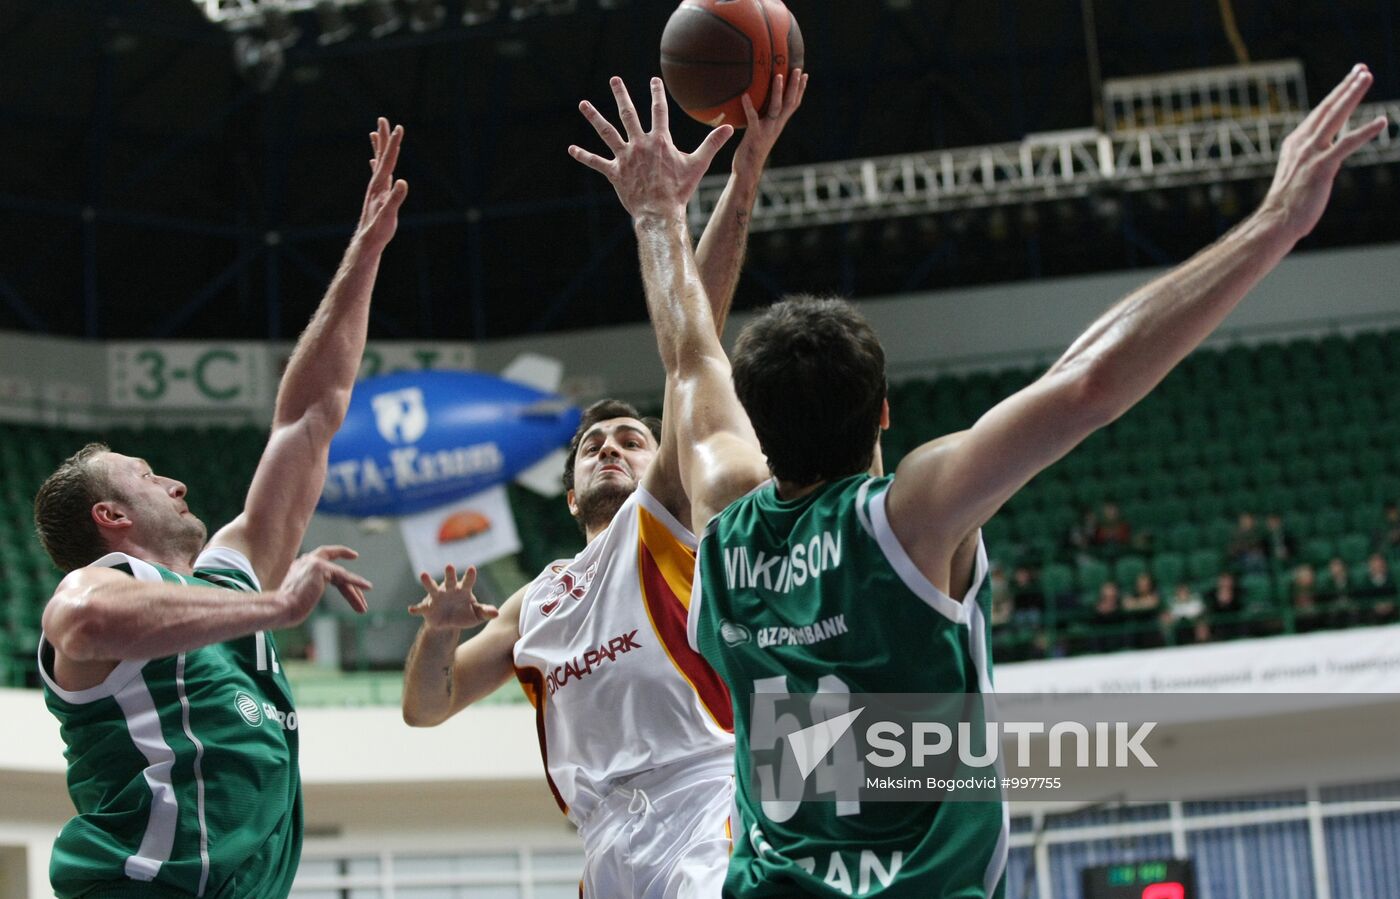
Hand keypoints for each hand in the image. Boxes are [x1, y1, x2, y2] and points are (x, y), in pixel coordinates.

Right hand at [278, 545, 371, 624]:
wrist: (279, 608)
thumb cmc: (284, 609)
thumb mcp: (296, 598)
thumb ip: (304, 593)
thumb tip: (301, 603)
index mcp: (299, 566)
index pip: (323, 555)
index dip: (340, 553)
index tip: (354, 555)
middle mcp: (306, 561)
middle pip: (337, 571)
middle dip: (351, 585)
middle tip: (364, 595)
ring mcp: (314, 563)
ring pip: (342, 578)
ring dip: (354, 594)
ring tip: (363, 609)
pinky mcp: (321, 569)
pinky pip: (344, 577)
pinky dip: (357, 582)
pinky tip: (367, 587)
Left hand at [358, 117, 409, 250]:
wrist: (367, 242)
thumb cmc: (378, 231)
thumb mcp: (388, 215)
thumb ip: (395, 198)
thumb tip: (402, 182)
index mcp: (379, 185)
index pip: (388, 160)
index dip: (393, 144)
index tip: (399, 127)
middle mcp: (376, 183)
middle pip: (381, 156)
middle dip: (383, 138)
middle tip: (383, 119)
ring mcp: (376, 189)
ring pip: (378, 163)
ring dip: (379, 148)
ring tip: (375, 133)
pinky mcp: (378, 196)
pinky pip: (379, 175)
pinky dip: (378, 165)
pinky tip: (374, 163)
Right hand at [408, 564, 498, 630]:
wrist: (449, 623)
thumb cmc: (465, 614)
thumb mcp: (476, 615)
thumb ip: (485, 612)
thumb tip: (496, 613)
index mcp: (463, 590)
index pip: (468, 581)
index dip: (470, 576)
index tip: (472, 568)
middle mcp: (449, 590)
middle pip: (450, 580)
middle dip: (449, 574)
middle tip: (449, 566)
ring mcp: (437, 598)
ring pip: (432, 588)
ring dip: (428, 582)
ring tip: (423, 575)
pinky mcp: (428, 608)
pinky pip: (421, 608)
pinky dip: (417, 609)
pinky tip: (411, 610)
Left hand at [569, 76, 733, 219]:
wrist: (661, 213)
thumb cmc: (680, 191)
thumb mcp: (698, 165)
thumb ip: (712, 144)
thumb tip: (731, 127)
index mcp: (659, 141)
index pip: (659, 111)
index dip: (656, 94)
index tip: (653, 80)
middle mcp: (640, 144)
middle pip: (628, 114)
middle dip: (620, 94)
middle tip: (614, 79)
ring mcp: (625, 158)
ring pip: (607, 132)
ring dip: (594, 117)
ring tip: (583, 104)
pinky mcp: (614, 173)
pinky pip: (596, 162)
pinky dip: (584, 156)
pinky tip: (571, 149)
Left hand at [734, 68, 807, 177]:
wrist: (748, 171)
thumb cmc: (751, 151)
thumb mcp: (760, 133)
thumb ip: (762, 119)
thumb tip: (757, 105)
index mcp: (779, 125)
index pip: (794, 105)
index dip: (800, 90)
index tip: (805, 75)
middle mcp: (776, 126)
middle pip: (790, 103)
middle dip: (795, 86)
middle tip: (798, 69)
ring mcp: (767, 130)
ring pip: (776, 108)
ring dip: (778, 91)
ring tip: (778, 75)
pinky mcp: (755, 135)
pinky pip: (753, 118)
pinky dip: (749, 106)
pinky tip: (744, 95)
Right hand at [1261, 64, 1387, 240]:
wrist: (1276, 221)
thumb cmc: (1287, 204)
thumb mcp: (1296, 174)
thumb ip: (1310, 159)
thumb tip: (1326, 156)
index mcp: (1295, 143)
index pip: (1319, 113)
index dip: (1336, 94)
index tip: (1350, 78)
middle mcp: (1302, 143)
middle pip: (1328, 108)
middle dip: (1346, 86)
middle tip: (1362, 69)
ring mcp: (1311, 154)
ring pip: (1335, 117)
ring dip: (1352, 95)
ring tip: (1367, 77)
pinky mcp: (1322, 167)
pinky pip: (1347, 144)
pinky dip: (1366, 131)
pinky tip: (1382, 121)